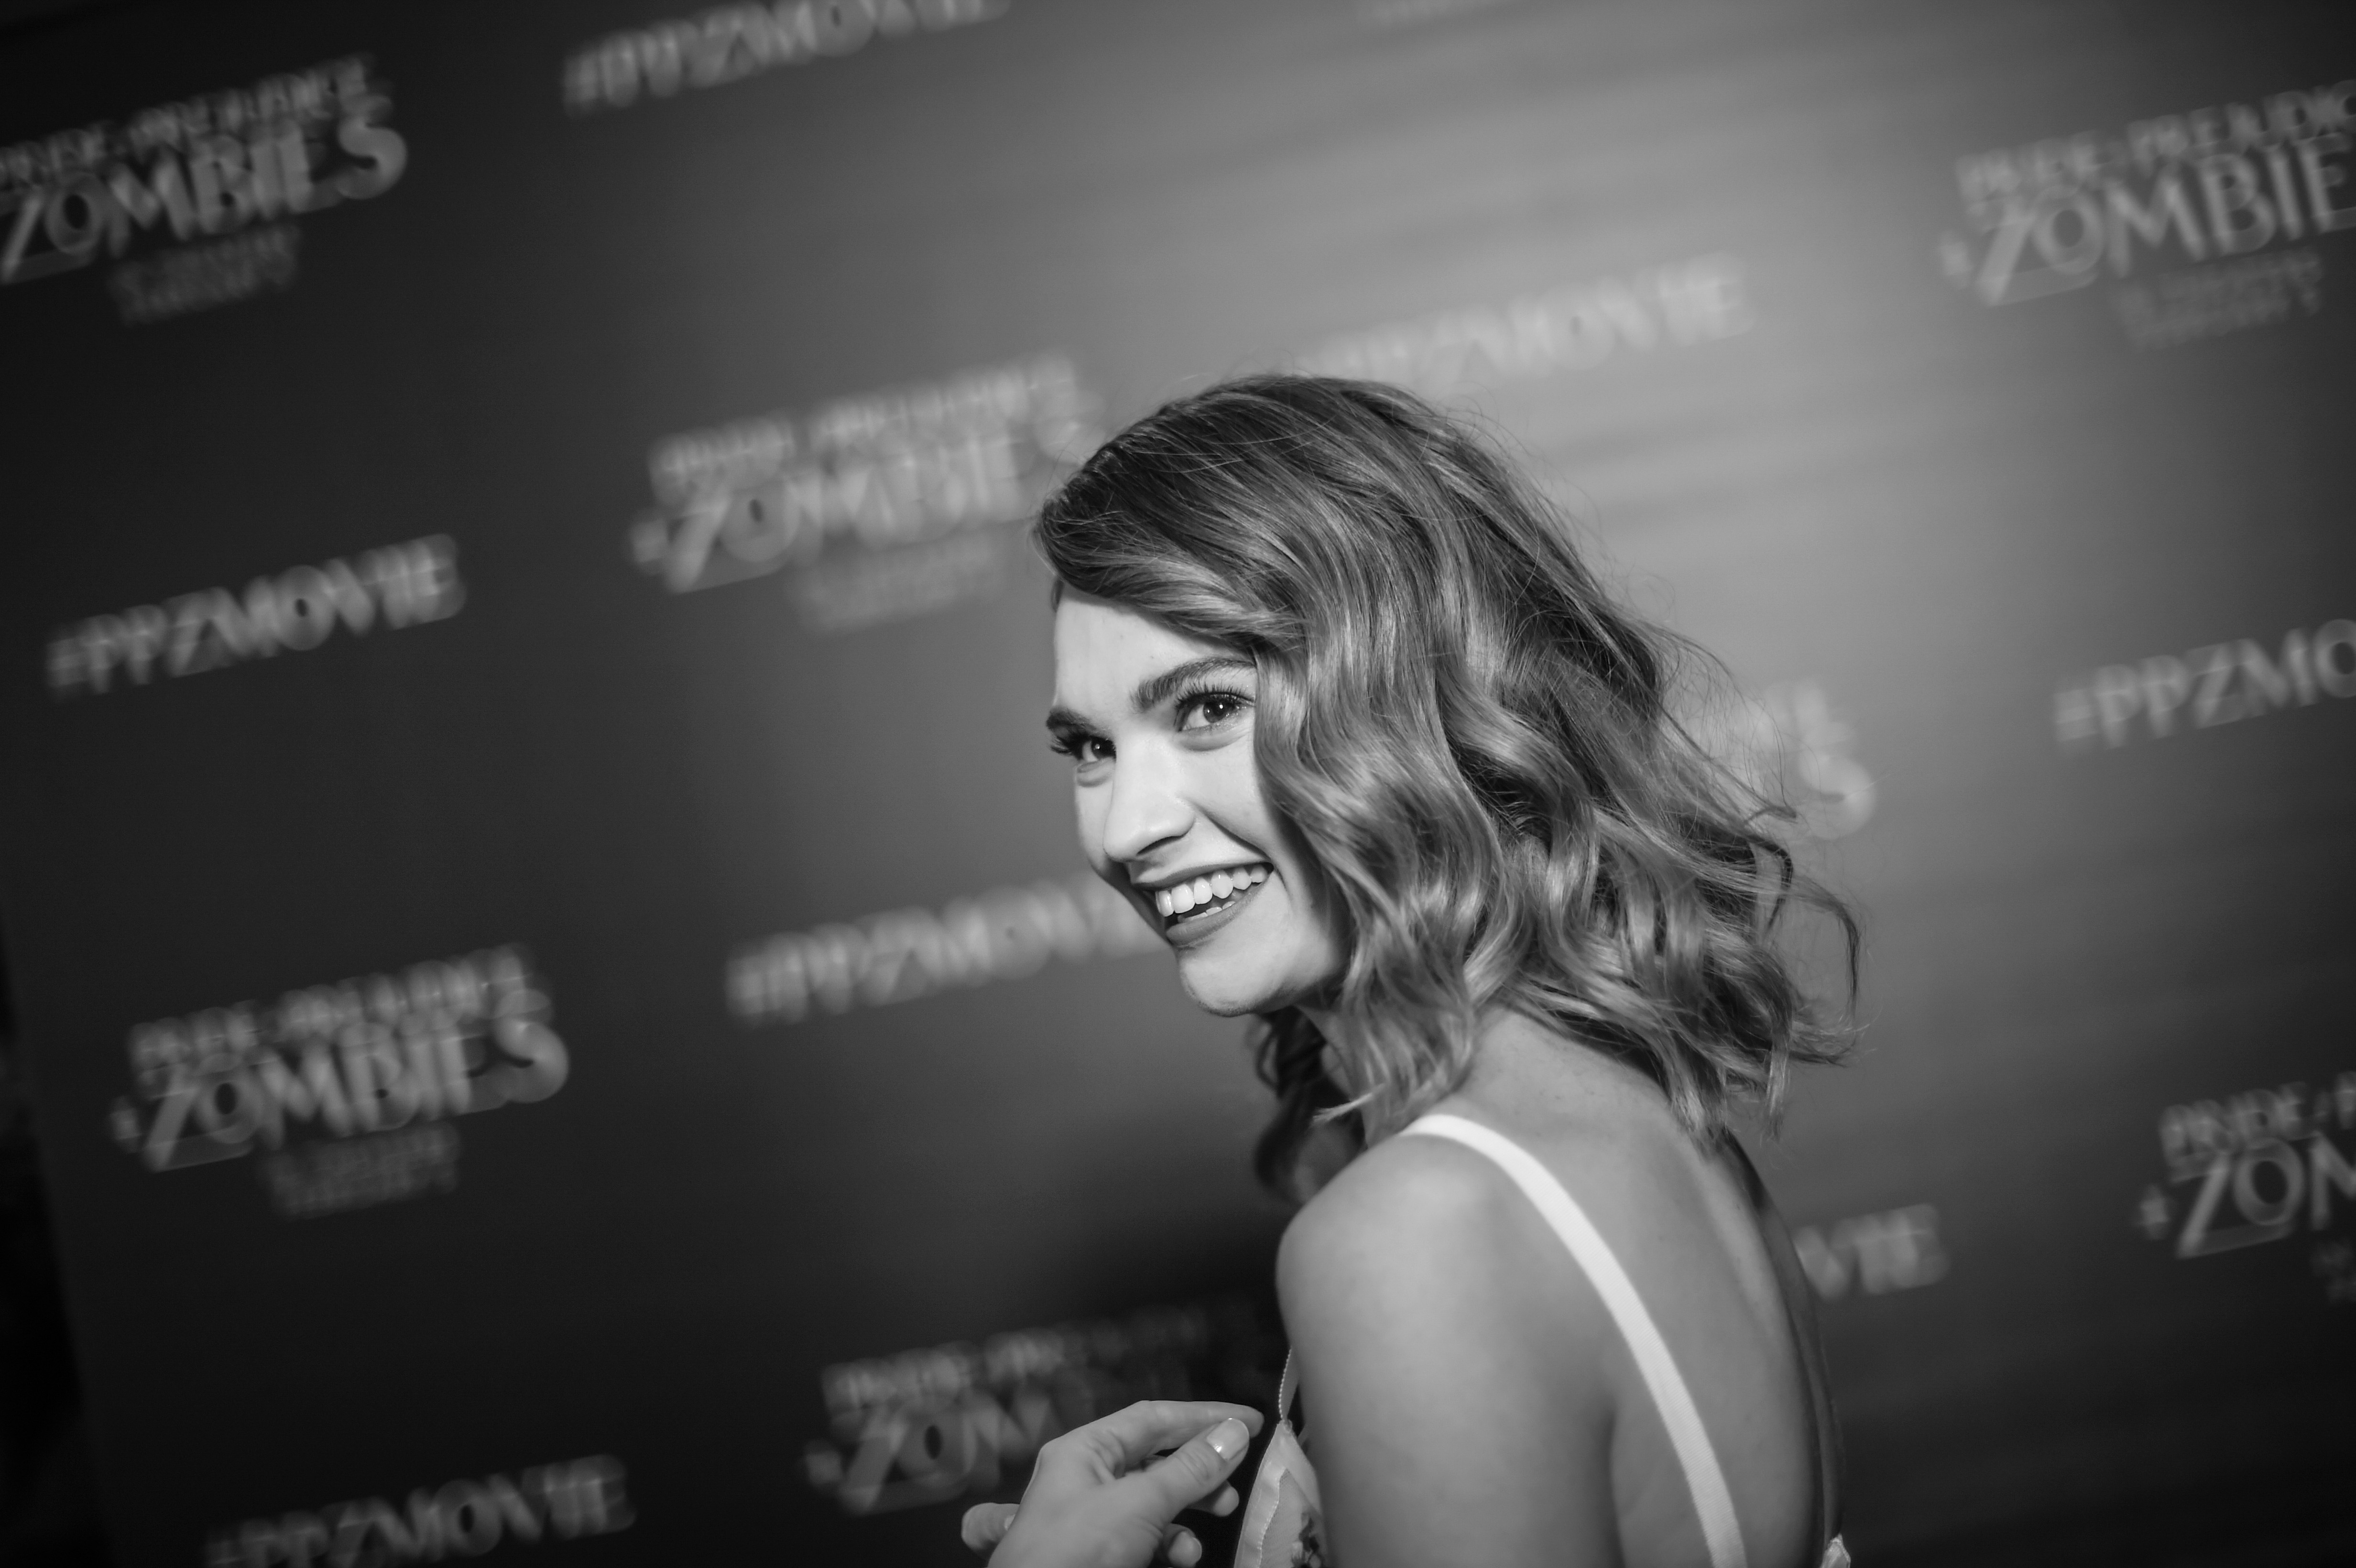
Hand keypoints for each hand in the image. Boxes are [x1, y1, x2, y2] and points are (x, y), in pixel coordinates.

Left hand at [962, 1400, 1264, 1567]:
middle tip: (1236, 1481)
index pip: (1152, 1417)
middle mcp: (1084, 1477)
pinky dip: (1168, 1542)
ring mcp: (1089, 1518)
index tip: (1250, 1422)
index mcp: (1085, 1450)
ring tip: (1222, 1514)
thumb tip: (1234, 1432)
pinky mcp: (1097, 1553)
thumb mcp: (1140, 1504)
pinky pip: (1141, 1536)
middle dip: (1198, 1468)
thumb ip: (1190, 1469)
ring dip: (1188, 1508)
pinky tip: (1183, 1556)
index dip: (1203, 1416)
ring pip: (1151, 1500)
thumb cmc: (1079, 1550)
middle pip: (1154, 1457)